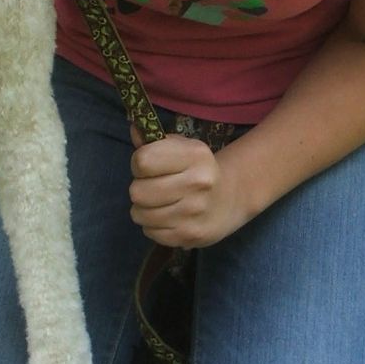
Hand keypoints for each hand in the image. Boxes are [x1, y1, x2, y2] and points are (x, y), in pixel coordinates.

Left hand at [128, 129, 250, 248]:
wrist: (229, 199)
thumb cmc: (196, 169)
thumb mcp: (181, 147)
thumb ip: (154, 140)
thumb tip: (134, 128)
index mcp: (194, 155)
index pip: (142, 160)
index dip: (138, 163)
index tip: (147, 166)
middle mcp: (197, 183)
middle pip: (137, 191)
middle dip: (139, 188)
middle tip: (152, 187)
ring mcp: (194, 212)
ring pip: (140, 214)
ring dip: (143, 209)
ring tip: (158, 203)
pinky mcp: (189, 235)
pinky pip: (150, 232)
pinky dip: (153, 226)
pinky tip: (167, 217)